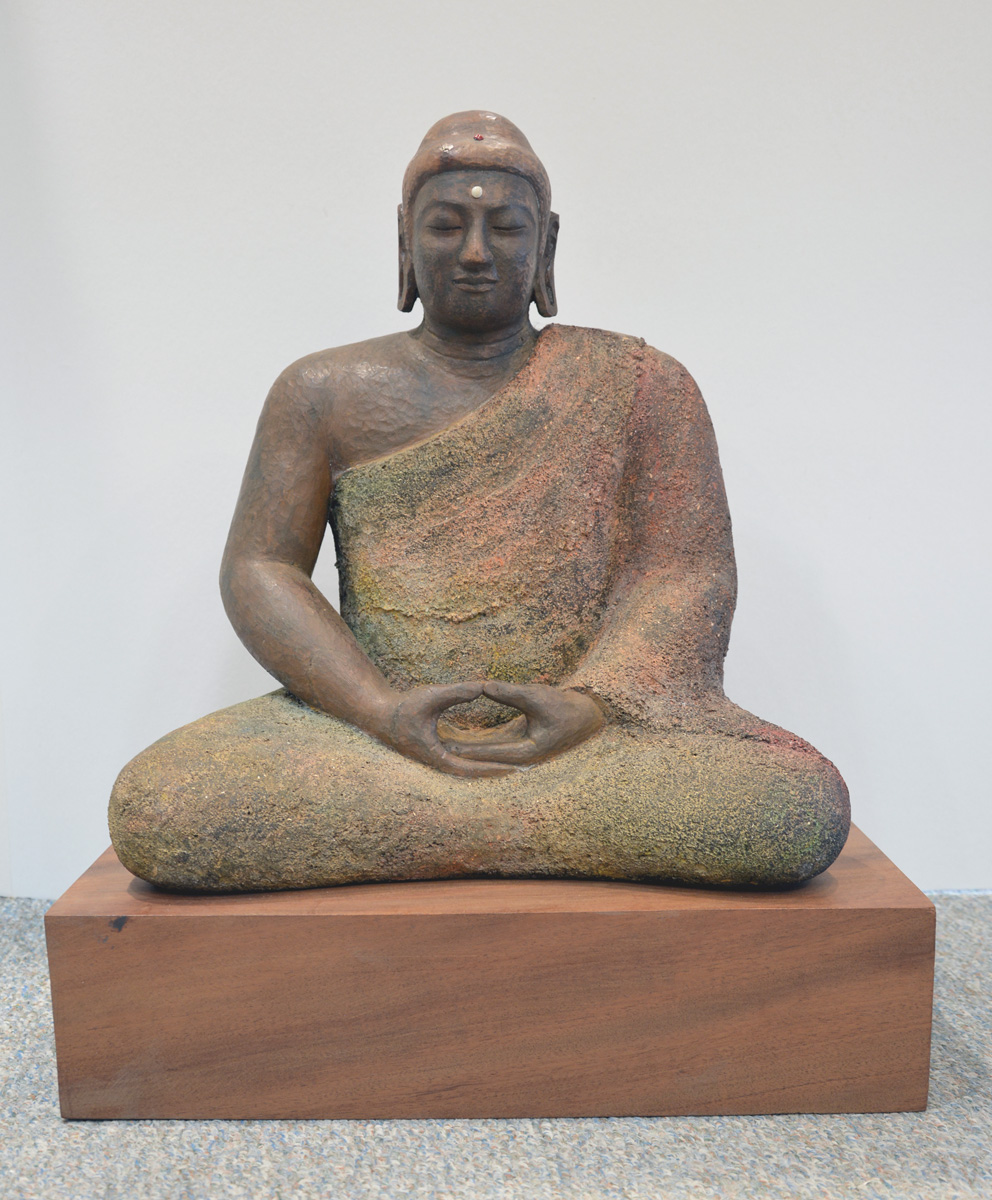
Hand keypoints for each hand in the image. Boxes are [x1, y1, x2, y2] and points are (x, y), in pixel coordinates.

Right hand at [377, 682, 515, 777]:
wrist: (378, 713)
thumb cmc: (401, 706)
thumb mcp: (431, 696)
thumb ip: (456, 692)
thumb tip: (482, 686)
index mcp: (436, 756)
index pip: (469, 769)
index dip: (492, 768)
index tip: (513, 769)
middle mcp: (437, 762)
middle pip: (472, 772)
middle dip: (495, 771)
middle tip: (522, 770)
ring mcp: (436, 758)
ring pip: (467, 767)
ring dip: (487, 767)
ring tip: (514, 765)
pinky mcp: (436, 750)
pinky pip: (461, 759)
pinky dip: (477, 758)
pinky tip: (493, 754)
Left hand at [441, 681, 604, 766]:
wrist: (589, 714)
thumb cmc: (567, 706)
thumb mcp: (537, 696)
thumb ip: (509, 693)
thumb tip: (483, 685)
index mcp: (528, 752)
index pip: (492, 752)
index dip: (469, 748)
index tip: (448, 744)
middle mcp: (523, 757)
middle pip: (488, 757)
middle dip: (464, 753)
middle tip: (437, 748)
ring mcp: (523, 752)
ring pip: (491, 753)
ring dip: (470, 750)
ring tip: (444, 743)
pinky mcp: (522, 743)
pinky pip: (498, 746)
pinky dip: (482, 743)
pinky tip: (465, 738)